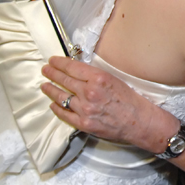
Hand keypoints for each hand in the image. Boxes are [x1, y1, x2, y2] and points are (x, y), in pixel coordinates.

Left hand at [41, 56, 178, 152]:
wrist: (140, 122)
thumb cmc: (132, 101)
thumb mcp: (115, 79)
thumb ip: (96, 76)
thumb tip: (80, 72)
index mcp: (99, 78)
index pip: (72, 67)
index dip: (59, 63)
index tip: (52, 61)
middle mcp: (90, 92)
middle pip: (65, 80)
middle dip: (52, 74)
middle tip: (45, 70)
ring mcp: (85, 109)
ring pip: (61, 97)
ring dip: (51, 90)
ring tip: (45, 86)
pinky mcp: (84, 124)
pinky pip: (65, 115)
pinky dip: (57, 108)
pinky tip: (53, 104)